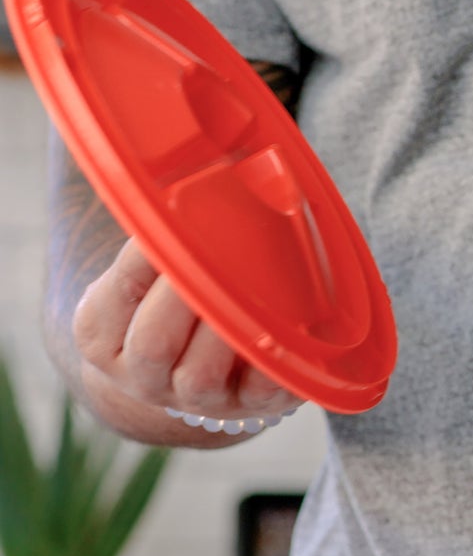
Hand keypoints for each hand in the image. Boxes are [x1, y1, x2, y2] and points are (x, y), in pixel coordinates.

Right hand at [73, 237, 300, 428]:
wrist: (184, 369)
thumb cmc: (168, 296)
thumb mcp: (140, 272)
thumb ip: (156, 229)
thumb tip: (195, 149)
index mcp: (102, 334)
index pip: (116, 295)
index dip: (145, 259)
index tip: (175, 222)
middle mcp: (141, 374)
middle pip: (155, 341)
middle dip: (188, 294)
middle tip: (220, 249)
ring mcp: (196, 398)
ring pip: (202, 373)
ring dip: (231, 326)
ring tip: (256, 281)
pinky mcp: (249, 406)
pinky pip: (262, 388)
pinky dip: (275, 357)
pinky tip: (287, 322)